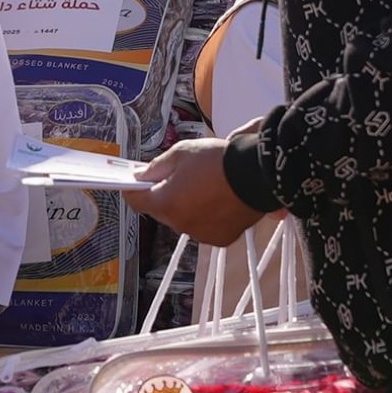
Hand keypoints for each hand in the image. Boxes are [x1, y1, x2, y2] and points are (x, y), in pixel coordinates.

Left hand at [122, 138, 261, 245]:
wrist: (258, 174)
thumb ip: (157, 167)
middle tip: (179, 177)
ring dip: (187, 207)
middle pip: (161, 211)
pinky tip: (218, 200)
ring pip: (183, 220)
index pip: (136, 201)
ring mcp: (200, 234)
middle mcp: (180, 224)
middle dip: (165, 195)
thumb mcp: (182, 153)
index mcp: (166, 203)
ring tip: (204, 187)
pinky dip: (206, 216)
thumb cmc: (220, 161)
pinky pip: (204, 227)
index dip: (133, 189)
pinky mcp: (220, 239)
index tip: (134, 182)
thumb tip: (142, 176)